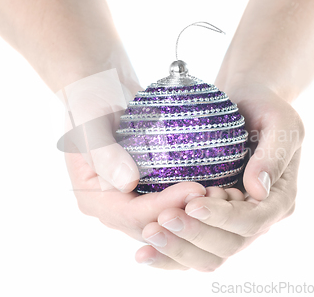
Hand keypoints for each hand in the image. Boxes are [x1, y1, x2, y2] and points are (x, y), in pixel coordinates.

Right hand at [62, 75, 207, 240]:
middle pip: (153, 224)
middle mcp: (113, 206)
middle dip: (185, 214)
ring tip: (224, 195)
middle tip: (218, 196)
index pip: (132, 215)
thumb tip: (129, 182)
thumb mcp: (90, 123)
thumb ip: (104, 153)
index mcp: (94, 198)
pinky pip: (173, 200)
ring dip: (194, 211)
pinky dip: (194, 197)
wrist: (99, 90)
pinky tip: (219, 186)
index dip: (164, 206)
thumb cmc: (89, 101)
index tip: (195, 188)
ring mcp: (132, 199)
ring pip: (167, 218)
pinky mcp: (148, 188)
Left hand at [134, 83, 303, 270]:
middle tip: (160, 220)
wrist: (246, 103)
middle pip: (228, 245)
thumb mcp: (280, 123)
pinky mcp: (212, 222)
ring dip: (178, 249)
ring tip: (149, 233)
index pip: (251, 221)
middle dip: (194, 235)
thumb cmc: (264, 108)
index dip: (222, 217)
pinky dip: (171, 254)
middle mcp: (258, 219)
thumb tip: (258, 191)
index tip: (192, 203)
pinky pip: (193, 248)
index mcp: (279, 200)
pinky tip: (144, 252)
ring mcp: (233, 224)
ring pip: (209, 255)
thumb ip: (274, 154)